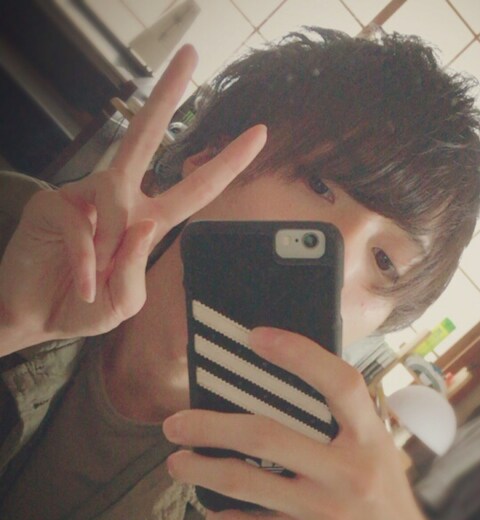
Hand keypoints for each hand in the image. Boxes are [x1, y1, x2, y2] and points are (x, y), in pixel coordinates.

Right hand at [0, 45, 265, 354]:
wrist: (35, 318)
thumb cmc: (84, 306)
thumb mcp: (124, 302)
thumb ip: (137, 270)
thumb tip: (141, 224)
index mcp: (148, 221)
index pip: (195, 188)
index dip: (227, 163)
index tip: (258, 135)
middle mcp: (121, 200)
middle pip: (147, 138)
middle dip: (167, 96)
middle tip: (189, 55)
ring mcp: (86, 197)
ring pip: (117, 194)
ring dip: (112, 246)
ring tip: (98, 281)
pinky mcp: (54, 204)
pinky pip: (81, 226)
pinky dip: (86, 264)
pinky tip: (83, 284)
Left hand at [163, 327, 478, 519]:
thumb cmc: (388, 502)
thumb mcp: (380, 454)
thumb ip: (345, 426)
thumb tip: (286, 389)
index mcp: (370, 439)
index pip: (339, 384)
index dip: (299, 354)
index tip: (257, 336)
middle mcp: (349, 473)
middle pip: (265, 435)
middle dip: (209, 426)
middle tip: (175, 422)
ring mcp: (326, 513)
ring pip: (244, 482)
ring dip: (200, 469)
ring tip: (176, 462)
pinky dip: (222, 517)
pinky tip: (213, 510)